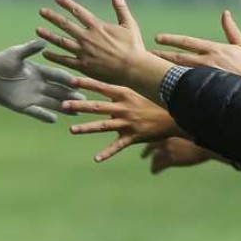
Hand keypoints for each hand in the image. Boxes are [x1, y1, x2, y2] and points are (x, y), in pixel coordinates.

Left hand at [0, 40, 83, 122]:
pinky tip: (55, 119)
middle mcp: (38, 85)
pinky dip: (44, 115)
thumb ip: (29, 49)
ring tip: (77, 110)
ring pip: (51, 102)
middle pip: (58, 91)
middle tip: (85, 98)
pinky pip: (36, 112)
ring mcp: (32, 96)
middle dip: (71, 94)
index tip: (78, 81)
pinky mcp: (23, 106)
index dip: (66, 79)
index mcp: (38, 71)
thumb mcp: (15, 54)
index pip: (56, 76)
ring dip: (63, 106)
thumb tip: (44, 41)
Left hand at [37, 0, 172, 100]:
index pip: (78, 11)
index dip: (66, 3)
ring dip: (49, 35)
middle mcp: (87, 38)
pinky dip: (54, 56)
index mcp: (97, 26)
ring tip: (38, 30)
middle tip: (42, 11)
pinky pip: (65, 60)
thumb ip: (120, 7)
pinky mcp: (84, 66)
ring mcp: (84, 52)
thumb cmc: (134, 47)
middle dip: (52, 17)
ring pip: (61, 42)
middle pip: (65, 25)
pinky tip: (45, 53)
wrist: (134, 69)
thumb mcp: (129, 24)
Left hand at [63, 75, 180, 161]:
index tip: (70, 81)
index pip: (102, 87)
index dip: (86, 83)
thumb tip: (110, 82)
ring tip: (72, 130)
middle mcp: (124, 107)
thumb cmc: (157, 101)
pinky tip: (96, 159)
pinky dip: (106, 153)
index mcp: (125, 94)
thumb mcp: (141, 91)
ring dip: (86, 128)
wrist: (176, 116)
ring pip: (103, 126)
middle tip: (64, 105)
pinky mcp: (133, 136)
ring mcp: (127, 123)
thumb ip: (123, 89)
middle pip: (98, 106)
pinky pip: (117, 146)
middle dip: (80, 106)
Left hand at [140, 137, 214, 173]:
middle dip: (146, 151)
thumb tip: (186, 137)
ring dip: (153, 163)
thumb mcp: (190, 131)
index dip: (153, 139)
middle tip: (143, 156)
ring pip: (155, 158)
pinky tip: (154, 172)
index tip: (151, 143)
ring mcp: (167, 150)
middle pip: (151, 145)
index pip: (157, 135)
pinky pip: (158, 166)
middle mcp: (166, 139)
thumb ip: (184, 135)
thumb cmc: (203, 137)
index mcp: (170, 131)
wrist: (206, 143)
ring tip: (152, 168)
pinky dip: (155, 169)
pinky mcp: (170, 160)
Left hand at [154, 10, 240, 79]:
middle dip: (161, 55)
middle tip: (147, 53)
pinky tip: (161, 84)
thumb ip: (231, 29)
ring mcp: (203, 77)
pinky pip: (185, 86)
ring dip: (163, 69)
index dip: (170, 39)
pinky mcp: (204, 90)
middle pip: (177, 57)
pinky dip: (173, 84)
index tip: (157, 38)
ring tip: (149, 68)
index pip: (187, 42)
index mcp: (213, 49)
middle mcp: (205, 62)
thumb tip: (225, 13)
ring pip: (178, 72)